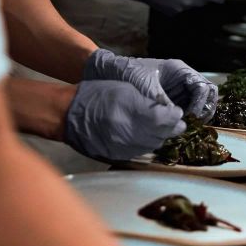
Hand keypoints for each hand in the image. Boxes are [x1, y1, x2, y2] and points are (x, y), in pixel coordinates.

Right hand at [63, 80, 185, 159]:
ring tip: (163, 128)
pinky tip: (147, 136)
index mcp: (130, 111)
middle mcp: (127, 132)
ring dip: (161, 137)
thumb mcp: (125, 90)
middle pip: (161, 135)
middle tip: (176, 121)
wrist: (68, 114)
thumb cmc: (97, 95)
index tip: (177, 112)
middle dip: (171, 128)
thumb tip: (168, 112)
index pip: (163, 119)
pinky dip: (148, 145)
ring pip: (153, 146)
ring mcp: (122, 146)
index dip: (174, 116)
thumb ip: (148, 102)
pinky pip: (140, 152)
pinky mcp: (117, 155)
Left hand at [85, 49, 217, 120]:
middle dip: (204, 111)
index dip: (202, 102)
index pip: (204, 86)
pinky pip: (181, 114)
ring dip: (194, 118)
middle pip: (205, 97)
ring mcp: (175, 93)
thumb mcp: (146, 87)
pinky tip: (175, 129)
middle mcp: (181, 82)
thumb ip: (162, 102)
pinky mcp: (167, 104)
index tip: (193, 116)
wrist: (105, 73)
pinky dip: (182, 122)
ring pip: (195, 107)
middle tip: (195, 124)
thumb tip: (177, 119)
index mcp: (180, 71)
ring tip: (185, 128)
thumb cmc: (127, 72)